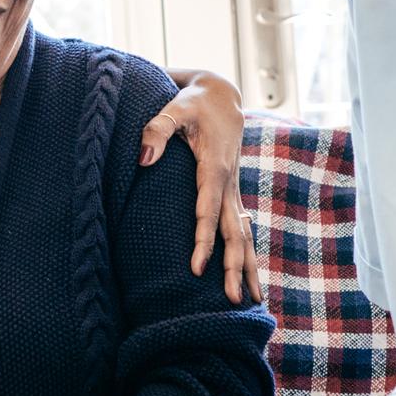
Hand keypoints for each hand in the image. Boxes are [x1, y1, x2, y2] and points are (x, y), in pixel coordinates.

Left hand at [145, 73, 261, 304]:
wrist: (223, 95)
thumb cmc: (194, 103)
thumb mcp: (174, 107)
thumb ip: (157, 129)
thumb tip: (143, 157)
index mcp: (215, 166)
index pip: (207, 210)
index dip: (203, 239)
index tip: (196, 268)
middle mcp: (229, 183)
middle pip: (234, 231)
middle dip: (234, 266)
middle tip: (233, 299)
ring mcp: (233, 189)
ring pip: (244, 234)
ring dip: (247, 267)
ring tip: (252, 300)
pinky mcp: (232, 193)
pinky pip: (241, 228)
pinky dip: (246, 254)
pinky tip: (248, 278)